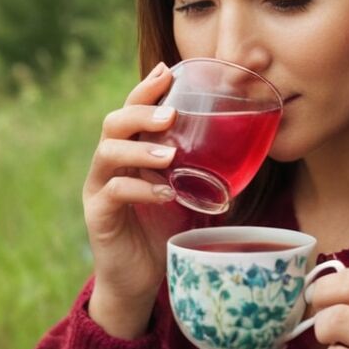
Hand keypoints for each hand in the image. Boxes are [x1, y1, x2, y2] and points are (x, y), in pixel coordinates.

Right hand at [82, 63, 182, 338]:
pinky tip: (165, 192)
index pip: (133, 110)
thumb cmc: (163, 229)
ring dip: (141, 150)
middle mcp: (110, 163)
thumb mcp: (187, 192)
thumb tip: (249, 148)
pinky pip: (113, 192)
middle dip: (142, 113)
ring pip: (108, 153)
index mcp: (131, 150)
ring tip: (170, 156)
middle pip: (114, 123)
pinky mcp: (98, 215)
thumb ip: (204, 169)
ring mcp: (99, 187)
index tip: (167, 71)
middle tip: (170, 115)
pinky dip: (140, 189)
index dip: (147, 89)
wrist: (140, 278)